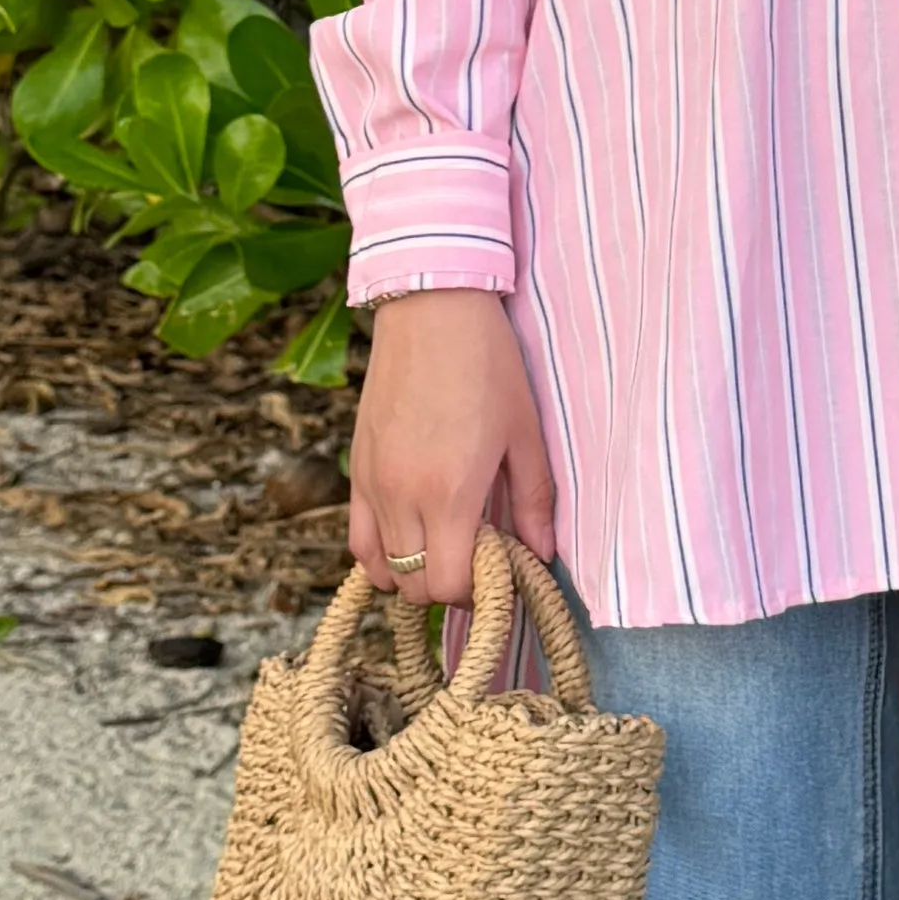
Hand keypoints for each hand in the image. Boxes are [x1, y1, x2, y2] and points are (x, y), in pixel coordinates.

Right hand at [350, 288, 560, 606]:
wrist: (430, 307)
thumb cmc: (487, 364)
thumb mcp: (525, 433)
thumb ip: (535, 501)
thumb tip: (543, 554)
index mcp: (449, 492)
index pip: (448, 585)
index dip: (477, 592)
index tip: (501, 571)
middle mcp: (402, 496)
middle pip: (413, 588)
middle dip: (448, 586)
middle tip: (479, 557)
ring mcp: (372, 483)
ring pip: (380, 570)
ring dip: (413, 574)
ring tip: (445, 546)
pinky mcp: (355, 467)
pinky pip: (356, 538)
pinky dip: (380, 554)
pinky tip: (412, 534)